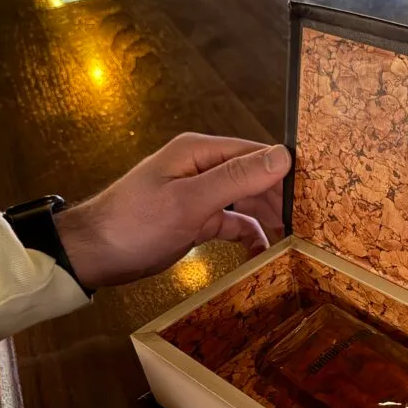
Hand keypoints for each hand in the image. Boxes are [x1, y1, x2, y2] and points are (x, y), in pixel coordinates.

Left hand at [55, 133, 290, 288]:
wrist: (93, 255)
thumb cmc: (134, 224)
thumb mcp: (190, 201)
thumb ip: (237, 178)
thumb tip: (281, 158)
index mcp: (200, 152)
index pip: (256, 154)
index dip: (285, 174)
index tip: (314, 196)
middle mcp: (202, 167)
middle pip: (254, 177)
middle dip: (280, 199)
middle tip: (307, 226)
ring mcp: (198, 194)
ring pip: (246, 201)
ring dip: (267, 218)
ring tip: (292, 240)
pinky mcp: (194, 219)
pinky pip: (231, 223)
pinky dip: (247, 235)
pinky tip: (262, 253)